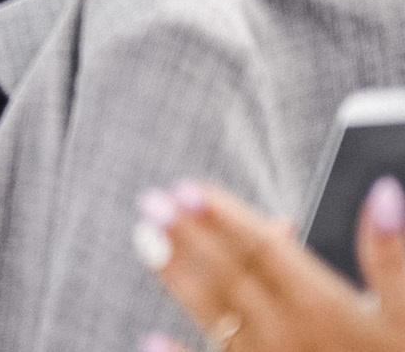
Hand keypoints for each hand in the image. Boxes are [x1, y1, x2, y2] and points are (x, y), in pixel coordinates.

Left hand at [140, 177, 404, 351]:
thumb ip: (389, 254)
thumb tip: (383, 192)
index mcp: (325, 305)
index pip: (263, 248)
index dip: (224, 216)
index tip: (187, 188)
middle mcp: (290, 332)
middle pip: (230, 274)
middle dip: (189, 235)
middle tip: (151, 201)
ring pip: (214, 314)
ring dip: (177, 277)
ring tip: (144, 239)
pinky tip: (150, 338)